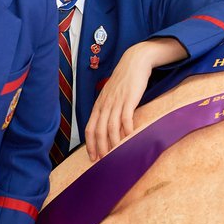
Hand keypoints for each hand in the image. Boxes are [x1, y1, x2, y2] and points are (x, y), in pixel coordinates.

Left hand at [85, 38, 187, 160]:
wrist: (134, 62)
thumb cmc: (123, 80)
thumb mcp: (111, 95)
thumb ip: (108, 109)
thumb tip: (108, 127)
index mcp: (99, 105)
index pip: (89, 128)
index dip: (90, 144)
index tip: (93, 157)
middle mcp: (105, 105)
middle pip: (98, 130)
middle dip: (100, 147)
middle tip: (104, 161)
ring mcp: (116, 102)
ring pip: (111, 127)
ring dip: (113, 142)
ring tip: (116, 153)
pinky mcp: (129, 99)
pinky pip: (126, 118)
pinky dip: (127, 130)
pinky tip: (130, 137)